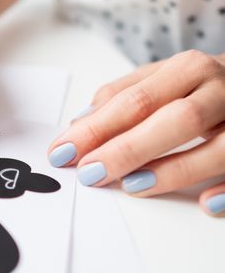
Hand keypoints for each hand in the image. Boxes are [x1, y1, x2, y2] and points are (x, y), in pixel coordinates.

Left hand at [48, 50, 224, 216]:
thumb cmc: (197, 83)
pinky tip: (205, 202)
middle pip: (172, 119)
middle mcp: (218, 88)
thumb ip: (121, 96)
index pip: (133, 100)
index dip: (96, 128)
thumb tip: (80, 123)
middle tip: (89, 173)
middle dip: (127, 149)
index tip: (63, 151)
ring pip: (216, 145)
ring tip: (132, 185)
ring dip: (173, 169)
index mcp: (185, 69)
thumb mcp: (160, 78)